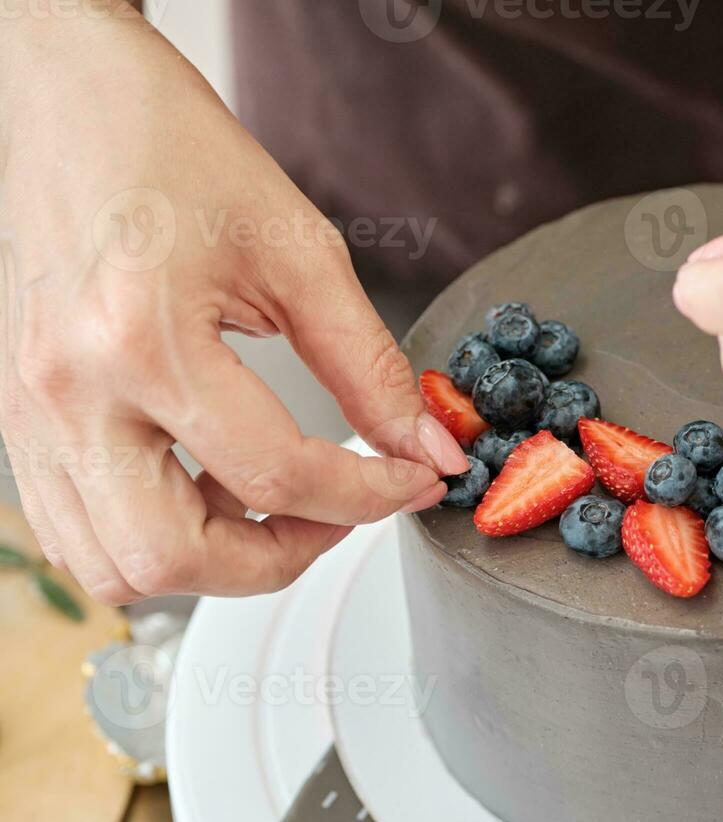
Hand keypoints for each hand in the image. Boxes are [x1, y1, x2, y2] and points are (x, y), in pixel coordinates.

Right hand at [0, 5, 464, 602]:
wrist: (69, 99)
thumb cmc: (171, 150)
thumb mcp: (299, 251)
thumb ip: (370, 365)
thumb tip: (427, 444)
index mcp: (138, 339)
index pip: (274, 476)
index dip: (369, 497)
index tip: (415, 481)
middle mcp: (67, 392)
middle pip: (173, 559)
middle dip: (281, 559)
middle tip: (339, 513)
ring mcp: (29, 414)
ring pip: (114, 567)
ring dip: (210, 561)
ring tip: (270, 499)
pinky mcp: (17, 420)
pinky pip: (78, 530)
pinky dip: (153, 534)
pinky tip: (206, 480)